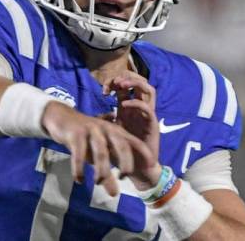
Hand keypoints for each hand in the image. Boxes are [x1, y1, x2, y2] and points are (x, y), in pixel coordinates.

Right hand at [41, 101, 144, 196]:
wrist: (61, 118)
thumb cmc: (84, 136)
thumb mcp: (97, 151)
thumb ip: (106, 169)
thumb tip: (114, 194)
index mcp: (115, 131)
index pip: (134, 141)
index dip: (144, 153)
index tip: (151, 166)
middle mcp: (106, 129)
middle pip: (121, 145)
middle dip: (125, 163)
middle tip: (123, 178)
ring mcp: (91, 131)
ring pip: (101, 153)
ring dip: (101, 170)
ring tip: (98, 183)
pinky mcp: (75, 134)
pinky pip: (79, 154)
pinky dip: (79, 168)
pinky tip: (79, 180)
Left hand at [104, 71, 161, 189]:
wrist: (138, 167)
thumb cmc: (123, 150)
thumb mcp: (110, 131)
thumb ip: (104, 120)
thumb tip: (91, 113)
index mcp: (129, 107)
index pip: (126, 85)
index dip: (115, 82)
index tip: (104, 90)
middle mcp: (140, 108)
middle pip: (139, 81)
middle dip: (126, 77)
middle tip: (114, 82)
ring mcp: (147, 114)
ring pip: (149, 89)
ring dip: (135, 84)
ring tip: (121, 86)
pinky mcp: (152, 124)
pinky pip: (148, 108)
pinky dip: (136, 103)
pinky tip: (124, 104)